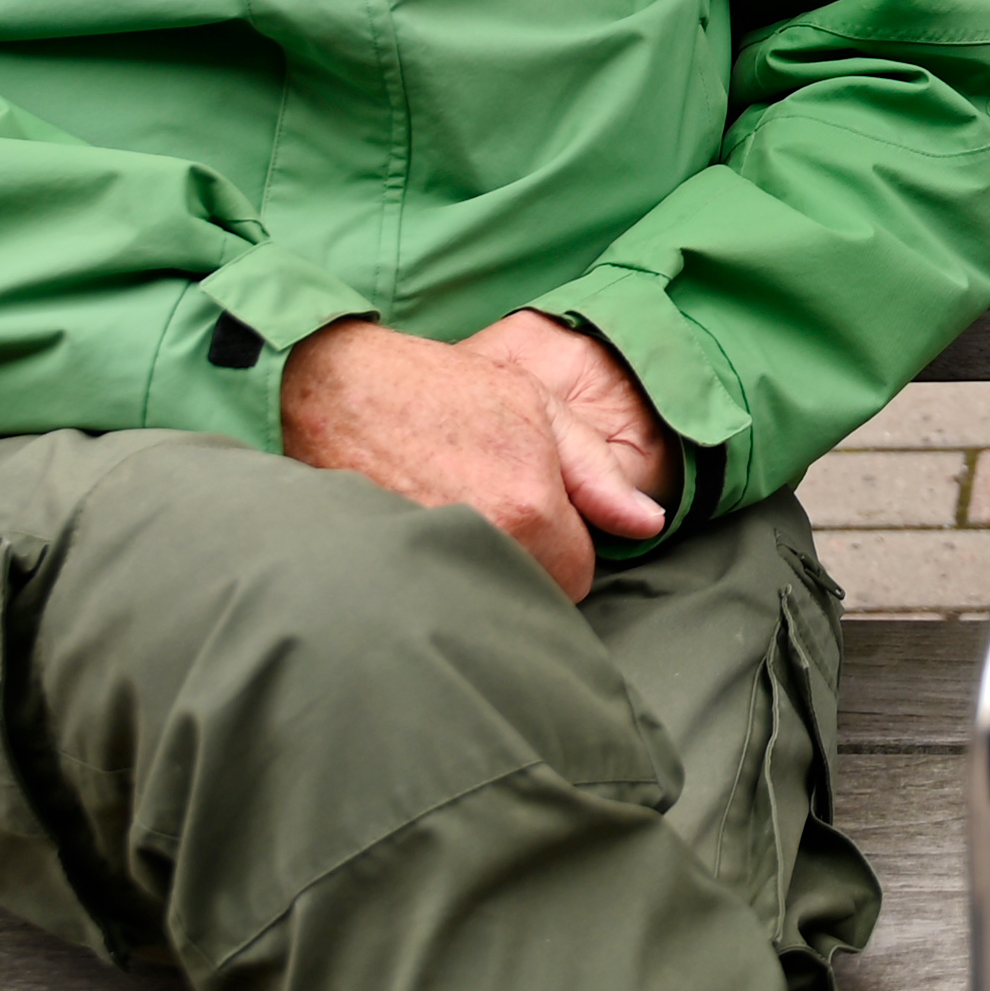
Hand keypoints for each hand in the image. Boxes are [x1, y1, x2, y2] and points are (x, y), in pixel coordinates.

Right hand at [279, 313, 679, 602]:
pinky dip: (438, 580)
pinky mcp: (389, 576)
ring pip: (488, 600)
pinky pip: (440, 600)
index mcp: (530, 508)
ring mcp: (432, 565)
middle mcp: (486, 544)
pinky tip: (425, 537)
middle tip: (496, 511)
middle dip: (529, 564)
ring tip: (459, 517)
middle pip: (534, 595)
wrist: (340, 390)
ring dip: (484, 572)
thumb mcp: (539, 409)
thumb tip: (650, 523)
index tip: (540, 515)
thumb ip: (600, 473)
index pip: (579, 575)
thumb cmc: (443, 390)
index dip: (566, 546)